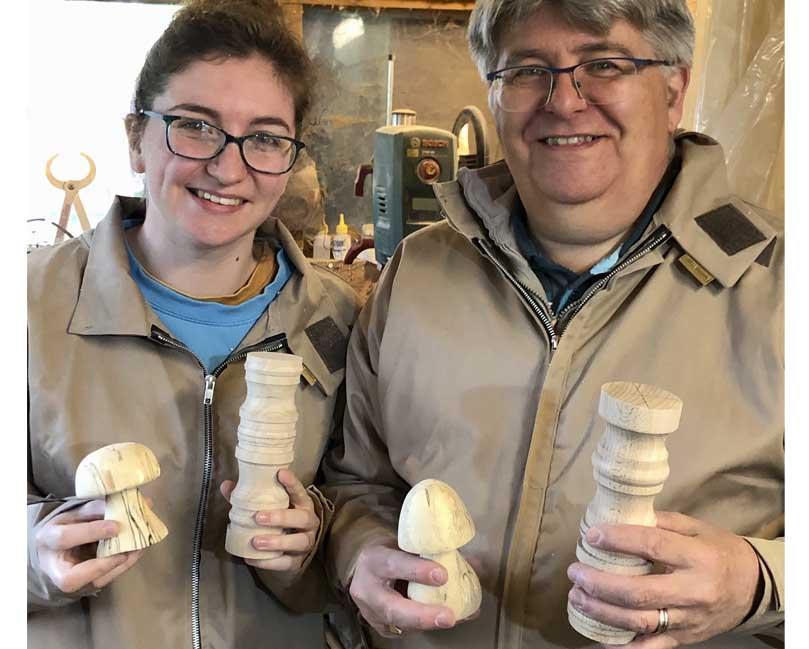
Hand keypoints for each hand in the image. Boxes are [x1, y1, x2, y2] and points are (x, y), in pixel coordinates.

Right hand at [35, 499, 143, 592]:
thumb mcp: (75, 513)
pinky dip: (125, 565)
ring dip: (122, 565)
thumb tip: (125, 502)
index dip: (91, 532)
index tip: (116, 526)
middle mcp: (54, 566)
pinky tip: (138, 550)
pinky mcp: (87, 585)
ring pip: (94, 582)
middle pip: (71, 578)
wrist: (56, 548)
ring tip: (141, 546)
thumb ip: (96, 508)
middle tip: (129, 550)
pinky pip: (107, 579)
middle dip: (103, 565)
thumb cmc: (67, 527)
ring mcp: (71, 580)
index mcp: (48, 539)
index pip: (65, 538)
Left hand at [220, 468, 319, 571]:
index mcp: (303, 504)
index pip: (299, 491)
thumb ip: (250, 497)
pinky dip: (269, 562)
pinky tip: (253, 558)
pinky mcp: (298, 561)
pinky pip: (286, 563)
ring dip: (277, 542)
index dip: (292, 483)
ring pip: (298, 542)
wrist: (295, 548)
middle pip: (302, 518)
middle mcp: (309, 522)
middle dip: (281, 517)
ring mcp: (306, 542)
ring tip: (256, 541)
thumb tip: (226, 485)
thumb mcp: (271, 506)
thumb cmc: (281, 521)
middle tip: (258, 517)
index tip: (280, 473)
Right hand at [349, 542, 456, 637]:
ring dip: (430, 623)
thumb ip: (432, 551)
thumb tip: (475, 563)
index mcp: (374, 560)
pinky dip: (430, 625)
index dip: (417, 571)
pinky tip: (452, 619)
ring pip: (400, 625)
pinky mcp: (381, 627)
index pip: (394, 564)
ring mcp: (372, 613)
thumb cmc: (390, 551)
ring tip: (456, 618)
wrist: (364, 567)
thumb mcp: (404, 544)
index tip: (442, 575)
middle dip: (422, 615)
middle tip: (448, 617)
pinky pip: (406, 630)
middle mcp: (368, 590)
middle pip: (392, 608)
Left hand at [566, 511, 759, 647]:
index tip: (593, 536)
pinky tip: (599, 637)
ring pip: (640, 622)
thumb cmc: (720, 551)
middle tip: (576, 572)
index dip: (618, 540)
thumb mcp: (696, 528)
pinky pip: (651, 648)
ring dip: (602, 611)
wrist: (755, 588)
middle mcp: (694, 592)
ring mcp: (689, 620)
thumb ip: (661, 523)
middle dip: (600, 583)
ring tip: (578, 596)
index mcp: (698, 558)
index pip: (652, 547)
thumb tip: (620, 516)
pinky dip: (623, 646)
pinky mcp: (686, 639)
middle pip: (639, 592)